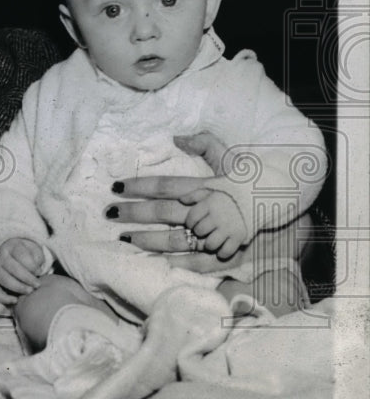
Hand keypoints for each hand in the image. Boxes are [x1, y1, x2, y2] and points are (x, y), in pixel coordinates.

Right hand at [0, 237, 45, 304]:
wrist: (12, 253)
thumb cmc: (27, 253)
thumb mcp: (34, 249)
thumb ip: (37, 257)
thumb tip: (36, 271)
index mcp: (12, 246)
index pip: (21, 255)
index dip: (32, 265)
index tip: (40, 271)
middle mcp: (1, 257)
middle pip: (12, 268)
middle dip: (27, 278)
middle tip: (37, 285)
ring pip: (4, 280)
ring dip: (18, 288)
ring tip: (30, 291)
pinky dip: (3, 298)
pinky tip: (15, 300)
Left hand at [107, 131, 247, 262]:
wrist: (290, 207)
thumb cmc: (256, 180)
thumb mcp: (233, 157)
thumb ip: (206, 145)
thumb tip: (177, 137)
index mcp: (206, 186)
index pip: (165, 185)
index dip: (139, 186)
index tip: (116, 187)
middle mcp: (208, 209)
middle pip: (163, 212)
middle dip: (133, 213)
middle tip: (109, 213)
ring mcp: (217, 232)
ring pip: (174, 238)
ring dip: (147, 239)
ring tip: (125, 238)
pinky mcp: (227, 251)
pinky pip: (197, 260)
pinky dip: (177, 261)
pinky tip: (156, 261)